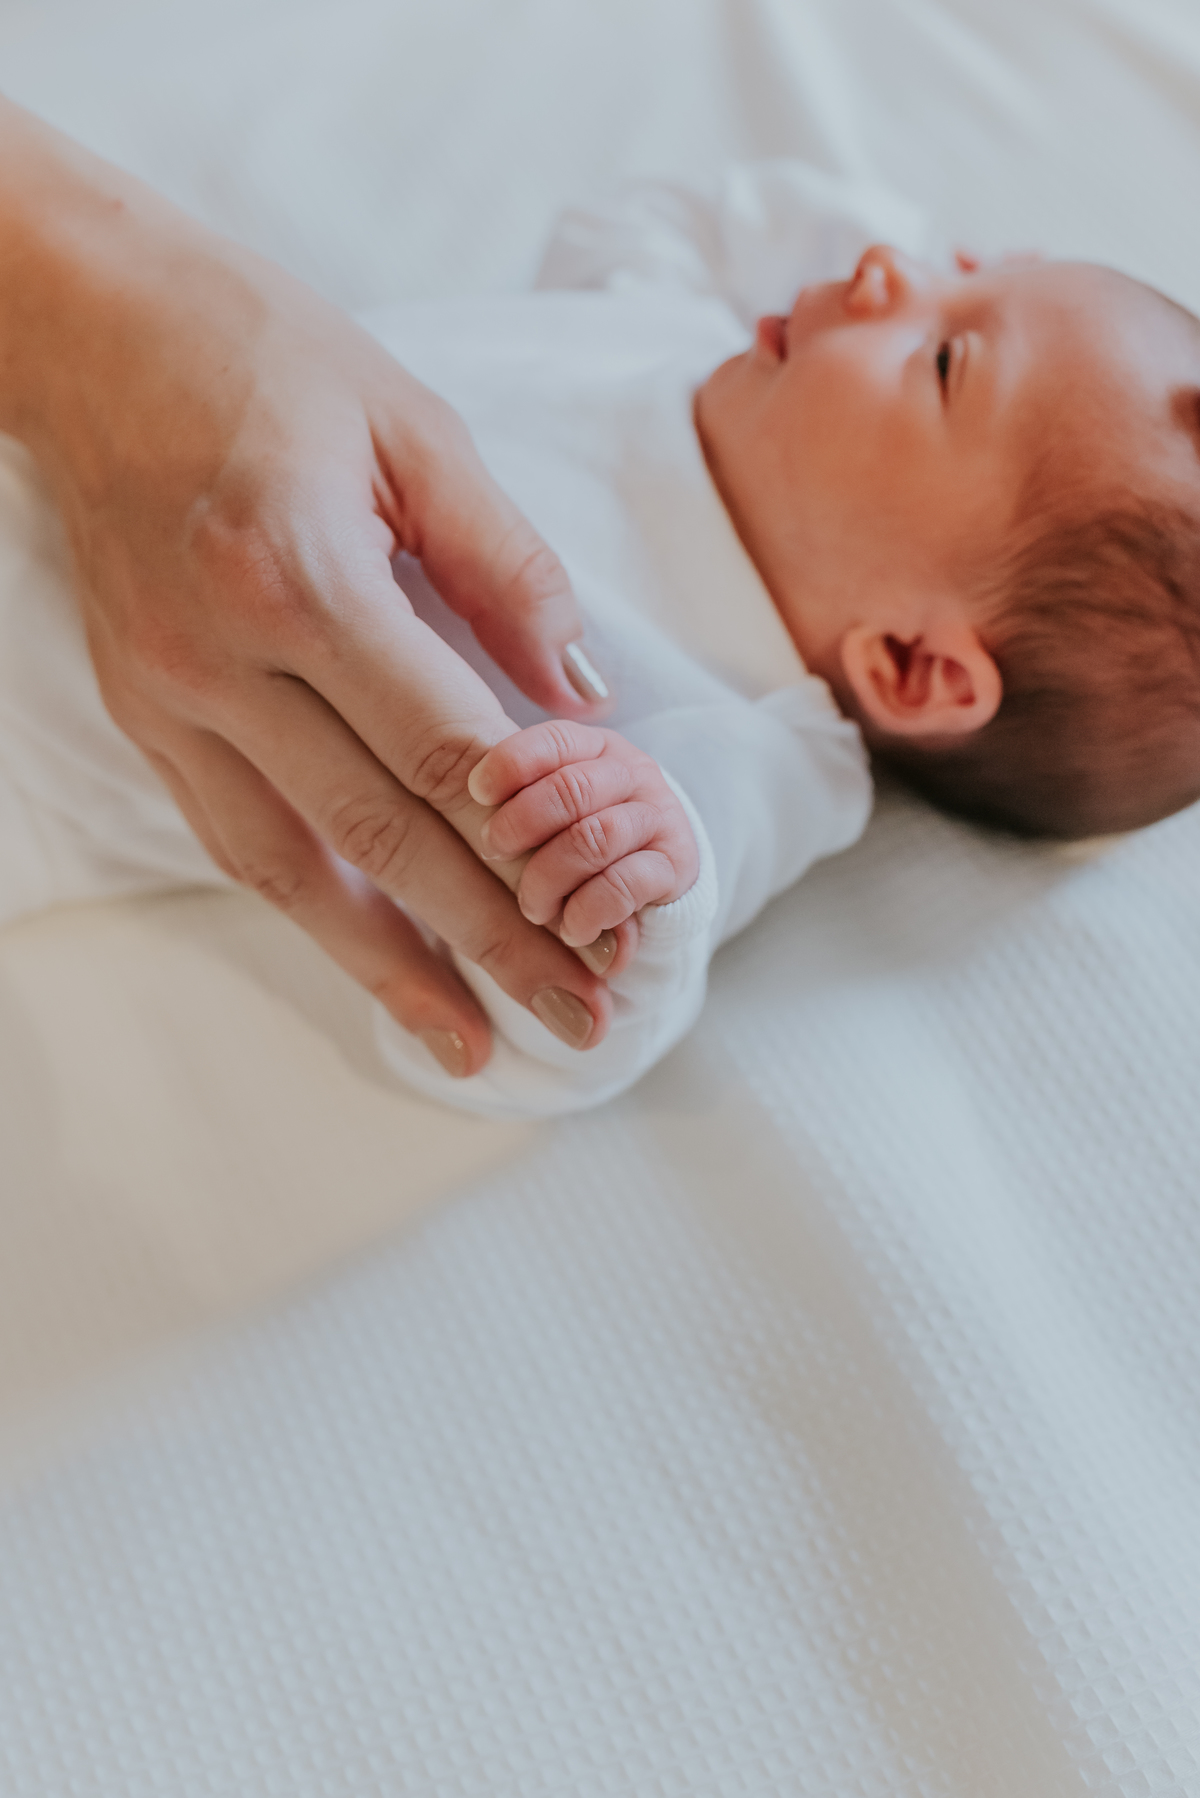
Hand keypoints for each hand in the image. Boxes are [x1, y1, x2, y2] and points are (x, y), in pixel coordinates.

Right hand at [0, 100, 615, 1074]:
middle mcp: (224, 660)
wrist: (88, 332)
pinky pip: (232, 836)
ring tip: (472, 1040)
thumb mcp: (413, 429)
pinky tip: (369, 961)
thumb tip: (581, 698)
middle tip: (577, 1013)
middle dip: (493, 937)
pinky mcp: (142, 712)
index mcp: (304, 578)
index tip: (609, 914)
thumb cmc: (262, 357)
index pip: (447, 750)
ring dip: (391, 966)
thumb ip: (507, 569)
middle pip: (383, 834)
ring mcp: (170, 697)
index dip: (537, 846)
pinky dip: (308, 909)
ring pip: (292, 868)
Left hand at [469, 721, 699, 948]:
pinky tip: (570, 929)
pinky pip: (626, 884)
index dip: (510, 764)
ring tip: (532, 907)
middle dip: (521, 825)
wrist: (647, 886)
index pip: (553, 741)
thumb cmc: (573, 843)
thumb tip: (465, 791)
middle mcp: (632, 774)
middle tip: (492, 853)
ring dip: (550, 878)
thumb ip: (513, 797)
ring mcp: (658, 817)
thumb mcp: (541, 812)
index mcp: (595, 748)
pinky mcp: (675, 866)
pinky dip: (588, 911)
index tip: (476, 793)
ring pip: (595, 838)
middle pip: (571, 788)